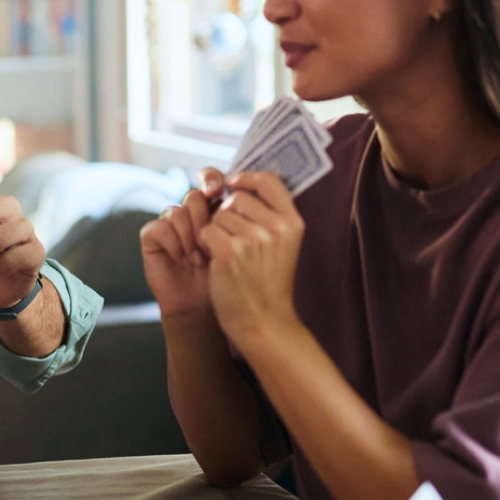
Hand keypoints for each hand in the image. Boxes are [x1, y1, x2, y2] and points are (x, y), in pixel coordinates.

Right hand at [139, 167, 226, 317]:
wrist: (202, 304)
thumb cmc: (225, 276)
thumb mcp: (239, 243)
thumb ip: (240, 217)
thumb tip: (244, 192)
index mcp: (213, 207)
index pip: (210, 178)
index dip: (211, 179)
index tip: (217, 190)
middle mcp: (190, 212)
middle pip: (195, 195)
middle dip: (205, 219)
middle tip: (211, 244)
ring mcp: (170, 223)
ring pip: (178, 212)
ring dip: (190, 237)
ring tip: (199, 259)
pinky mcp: (153, 235)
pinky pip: (161, 227)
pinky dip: (174, 244)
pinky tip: (182, 260)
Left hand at [198, 171, 303, 349]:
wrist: (264, 321)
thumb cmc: (268, 282)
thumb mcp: (283, 244)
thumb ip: (269, 214)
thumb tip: (239, 183)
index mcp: (293, 222)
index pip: (269, 180)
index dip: (246, 178)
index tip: (233, 184)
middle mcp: (277, 227)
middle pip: (237, 197)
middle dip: (227, 213)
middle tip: (232, 237)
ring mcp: (254, 239)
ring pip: (219, 215)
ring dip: (216, 230)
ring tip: (229, 253)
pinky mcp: (231, 252)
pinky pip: (207, 230)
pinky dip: (206, 244)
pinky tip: (218, 260)